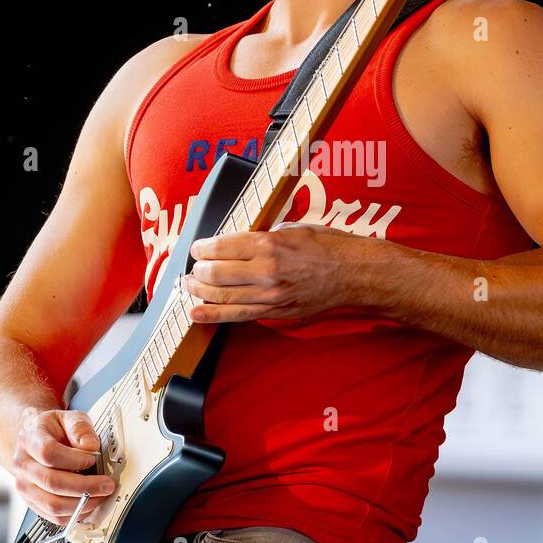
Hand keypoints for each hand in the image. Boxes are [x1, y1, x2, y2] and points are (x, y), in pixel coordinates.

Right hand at [11, 408, 113, 523]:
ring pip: (52, 504)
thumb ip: (80, 427)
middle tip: (106, 484)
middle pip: (51, 482)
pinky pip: (54, 516)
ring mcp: (25, 486)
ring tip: (101, 495)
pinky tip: (89, 504)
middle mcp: (23, 465)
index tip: (91, 460)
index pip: (48, 453)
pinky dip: (75, 514)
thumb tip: (90, 446)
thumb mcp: (68, 418)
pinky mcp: (33, 502)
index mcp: (30, 440)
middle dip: (85, 486)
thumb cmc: (54, 431)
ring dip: (82, 503)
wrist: (37, 442)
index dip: (73, 460)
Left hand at [184, 222, 377, 322]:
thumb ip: (263, 234)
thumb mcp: (292, 227)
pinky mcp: (275, 311)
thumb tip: (240, 239)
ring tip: (189, 286)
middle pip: (215, 274)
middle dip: (197, 270)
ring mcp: (270, 295)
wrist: (353, 273)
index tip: (197, 247)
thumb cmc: (327, 246)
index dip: (202, 248)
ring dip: (200, 292)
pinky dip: (213, 315)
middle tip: (193, 267)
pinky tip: (196, 313)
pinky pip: (238, 315)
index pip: (221, 247)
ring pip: (222, 297)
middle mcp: (266, 271)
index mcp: (269, 244)